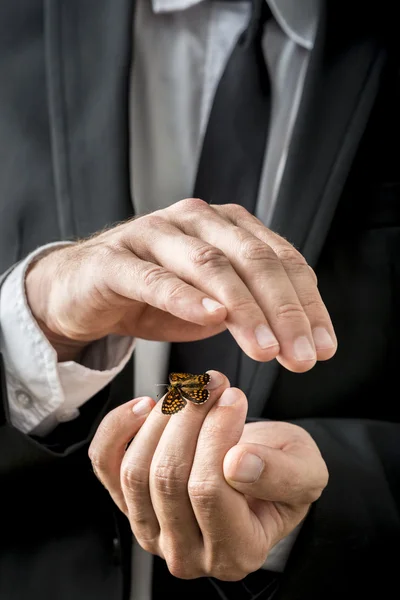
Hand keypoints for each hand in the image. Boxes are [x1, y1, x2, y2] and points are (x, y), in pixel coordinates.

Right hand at [26, 199, 335, 368]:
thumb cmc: (155, 297)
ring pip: (210, 265)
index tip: (324, 348)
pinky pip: (154, 277)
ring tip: (266, 348)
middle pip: (253, 259)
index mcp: (228, 226)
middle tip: (302, 355)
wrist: (84, 291)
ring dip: (243, 308)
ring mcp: (154, 234)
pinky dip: (186, 297)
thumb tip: (301, 338)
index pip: (282, 260)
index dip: (307, 305)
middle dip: (284, 310)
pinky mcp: (116, 259)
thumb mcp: (214, 304)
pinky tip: (212, 318)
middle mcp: (197, 220)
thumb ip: (252, 309)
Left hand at [88, 371, 327, 580]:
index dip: (218, 434)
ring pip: (135, 470)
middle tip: (213, 384)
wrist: (259, 471)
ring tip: (191, 390)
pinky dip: (118, 428)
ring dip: (162, 417)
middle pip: (167, 478)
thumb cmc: (281, 472)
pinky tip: (147, 406)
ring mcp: (151, 528)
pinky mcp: (128, 502)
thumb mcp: (305, 472)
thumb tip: (238, 464)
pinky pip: (104, 464)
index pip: (209, 490)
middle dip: (190, 417)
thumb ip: (281, 475)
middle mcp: (186, 551)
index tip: (235, 397)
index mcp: (235, 552)